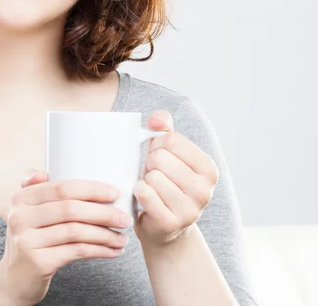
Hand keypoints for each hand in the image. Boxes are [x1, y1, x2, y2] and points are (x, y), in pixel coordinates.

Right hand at [0, 169, 131, 305]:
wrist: (14, 278)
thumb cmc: (30, 238)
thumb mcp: (27, 210)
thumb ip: (36, 188)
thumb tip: (45, 172)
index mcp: (21, 197)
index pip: (61, 187)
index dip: (91, 189)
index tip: (114, 193)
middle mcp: (20, 217)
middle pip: (70, 209)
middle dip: (103, 212)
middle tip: (125, 218)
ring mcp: (28, 240)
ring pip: (76, 232)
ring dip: (105, 234)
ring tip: (123, 237)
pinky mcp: (38, 262)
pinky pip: (76, 252)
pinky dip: (99, 250)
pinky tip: (112, 250)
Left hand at [133, 110, 219, 247]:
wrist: (163, 225)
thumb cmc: (164, 180)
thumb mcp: (167, 150)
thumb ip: (164, 126)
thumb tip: (156, 122)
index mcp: (208, 168)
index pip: (171, 139)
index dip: (156, 145)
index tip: (160, 158)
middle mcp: (205, 190)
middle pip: (160, 158)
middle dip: (150, 164)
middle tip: (154, 176)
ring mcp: (190, 210)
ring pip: (152, 176)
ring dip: (144, 180)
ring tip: (151, 188)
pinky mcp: (171, 223)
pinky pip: (145, 194)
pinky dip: (138, 192)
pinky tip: (145, 199)